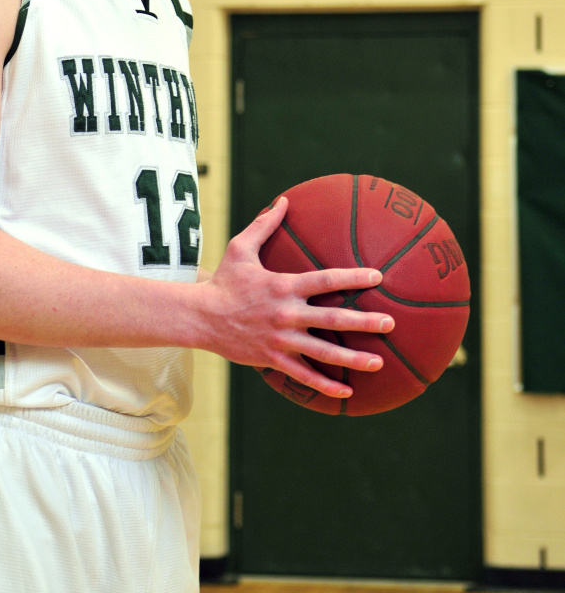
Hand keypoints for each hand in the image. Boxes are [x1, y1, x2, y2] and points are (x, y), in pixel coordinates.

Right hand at [199, 197, 393, 398]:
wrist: (200, 317)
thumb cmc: (223, 281)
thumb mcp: (240, 248)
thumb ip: (265, 225)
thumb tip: (283, 200)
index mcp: (283, 286)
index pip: (326, 280)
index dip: (353, 278)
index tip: (378, 276)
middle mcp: (286, 314)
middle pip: (333, 320)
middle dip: (365, 321)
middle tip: (391, 322)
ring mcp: (281, 340)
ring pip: (324, 353)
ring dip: (353, 359)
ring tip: (379, 362)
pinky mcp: (273, 359)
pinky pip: (303, 375)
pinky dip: (325, 385)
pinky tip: (347, 392)